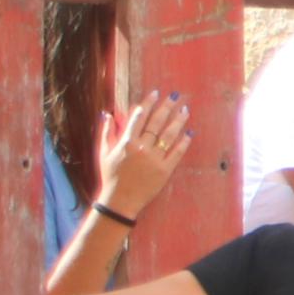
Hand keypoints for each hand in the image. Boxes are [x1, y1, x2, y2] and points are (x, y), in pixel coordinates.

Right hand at [96, 90, 189, 213]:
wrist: (119, 201)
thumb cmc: (110, 177)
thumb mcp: (103, 153)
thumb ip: (106, 133)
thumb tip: (108, 114)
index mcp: (126, 142)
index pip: (139, 117)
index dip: (148, 104)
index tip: (155, 93)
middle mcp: (141, 148)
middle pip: (156, 123)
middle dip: (166, 107)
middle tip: (174, 96)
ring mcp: (154, 159)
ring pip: (168, 135)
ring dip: (178, 121)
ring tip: (185, 110)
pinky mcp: (164, 171)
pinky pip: (176, 153)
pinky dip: (183, 142)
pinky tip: (189, 133)